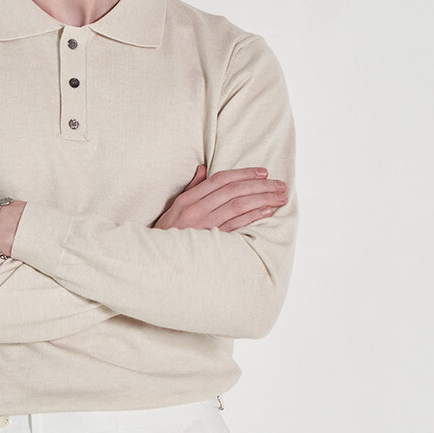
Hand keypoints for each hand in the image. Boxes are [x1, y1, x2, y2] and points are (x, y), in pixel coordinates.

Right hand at [153, 157, 289, 232]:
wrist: (154, 263)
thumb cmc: (165, 238)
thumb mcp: (174, 210)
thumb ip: (191, 189)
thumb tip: (202, 169)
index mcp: (188, 200)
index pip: (220, 179)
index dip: (244, 173)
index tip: (263, 172)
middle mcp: (196, 209)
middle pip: (233, 190)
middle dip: (260, 185)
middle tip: (280, 184)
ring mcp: (203, 226)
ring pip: (238, 205)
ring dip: (262, 199)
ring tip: (280, 197)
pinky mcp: (210, 242)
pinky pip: (236, 225)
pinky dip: (253, 216)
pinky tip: (267, 211)